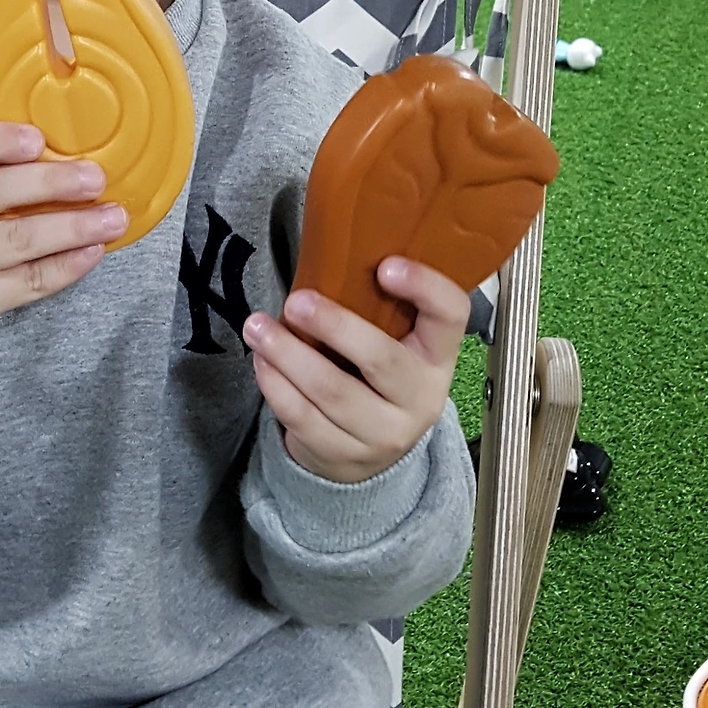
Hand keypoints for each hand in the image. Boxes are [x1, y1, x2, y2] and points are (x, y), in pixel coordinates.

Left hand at [242, 259, 468, 483]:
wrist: (374, 459)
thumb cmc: (376, 376)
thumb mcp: (395, 342)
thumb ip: (378, 306)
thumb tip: (331, 248)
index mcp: (438, 355)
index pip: (451, 315)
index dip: (425, 287)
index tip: (385, 265)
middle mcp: (421, 397)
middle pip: (381, 358)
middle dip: (334, 326)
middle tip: (294, 301)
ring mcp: (385, 433)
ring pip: (332, 391)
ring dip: (288, 354)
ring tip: (256, 327)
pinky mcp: (345, 456)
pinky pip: (304, 419)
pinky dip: (276, 386)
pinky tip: (260, 362)